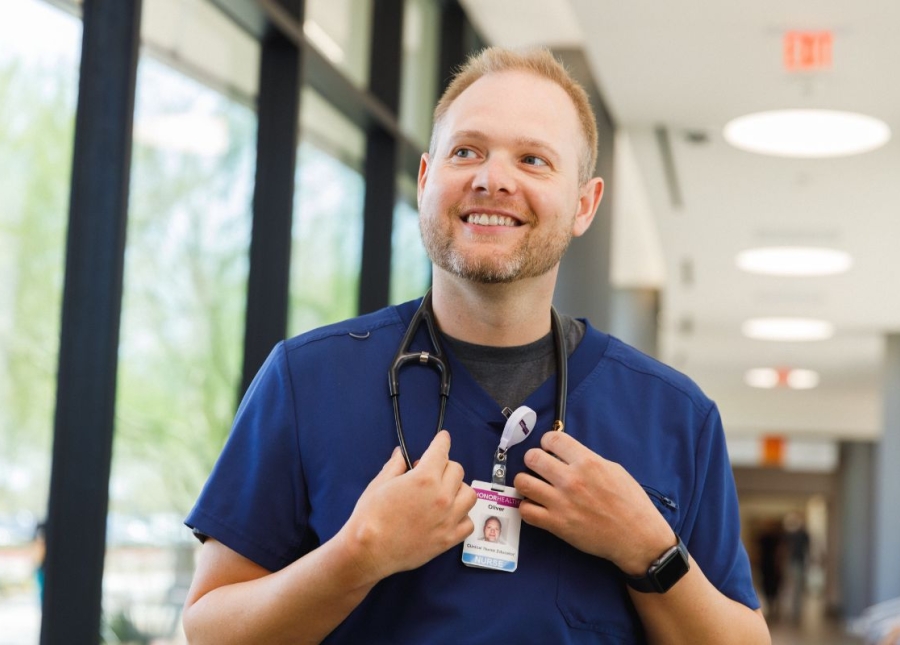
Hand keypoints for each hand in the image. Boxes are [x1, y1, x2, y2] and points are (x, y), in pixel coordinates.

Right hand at [340, 430, 475, 582]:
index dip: (442, 441)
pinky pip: (468, 522)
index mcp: (424, 478)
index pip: (441, 450)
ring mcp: (448, 519)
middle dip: (444, 466)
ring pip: (469, 494)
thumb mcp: (379, 483)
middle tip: (430, 473)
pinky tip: (449, 515)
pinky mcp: (449, 539)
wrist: (369, 551)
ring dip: (458, 489)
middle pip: (457, 470)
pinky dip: (462, 516)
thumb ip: (396, 466)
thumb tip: (401, 455)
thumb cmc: (370, 516)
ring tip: (444, 493)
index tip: (443, 438)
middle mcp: (442, 496)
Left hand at [513, 431, 674, 574]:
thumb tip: (568, 455)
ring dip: (525, 482)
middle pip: (532, 457)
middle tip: (538, 467)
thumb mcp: (614, 470)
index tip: (548, 450)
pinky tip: (536, 506)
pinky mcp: (557, 524)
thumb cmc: (631, 504)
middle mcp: (571, 479)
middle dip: (533, 460)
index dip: (547, 443)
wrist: (637, 538)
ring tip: (532, 486)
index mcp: (588, 462)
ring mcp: (561, 502)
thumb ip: (588, 460)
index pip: (552, 439)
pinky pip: (526, 511)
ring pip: (523, 482)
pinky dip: (527, 507)